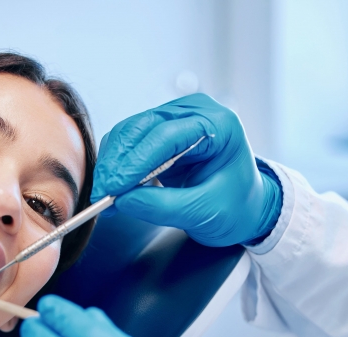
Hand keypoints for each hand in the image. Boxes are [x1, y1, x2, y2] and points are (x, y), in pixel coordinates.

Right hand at [93, 93, 281, 246]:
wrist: (245, 207)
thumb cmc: (237, 206)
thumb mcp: (205, 212)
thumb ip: (164, 207)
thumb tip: (124, 200)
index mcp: (218, 124)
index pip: (167, 134)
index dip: (136, 161)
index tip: (115, 187)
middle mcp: (194, 113)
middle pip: (141, 127)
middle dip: (118, 162)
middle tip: (102, 194)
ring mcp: (174, 119)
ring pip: (129, 131)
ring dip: (112, 163)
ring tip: (104, 194)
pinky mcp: (158, 132)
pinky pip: (128, 141)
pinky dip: (116, 163)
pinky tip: (112, 185)